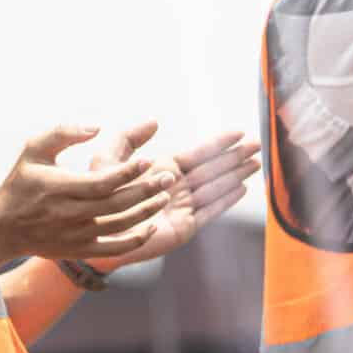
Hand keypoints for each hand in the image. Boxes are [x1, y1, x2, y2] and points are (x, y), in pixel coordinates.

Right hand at [0, 120, 174, 265]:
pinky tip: (153, 225)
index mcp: (59, 188)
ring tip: (165, 195)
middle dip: (146, 190)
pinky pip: (114, 249)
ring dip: (146, 211)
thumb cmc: (21, 182)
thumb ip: (63, 133)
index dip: (127, 173)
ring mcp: (76, 235)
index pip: (101, 182)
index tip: (149, 160)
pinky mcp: (80, 250)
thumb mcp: (33, 150)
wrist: (2, 228)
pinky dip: (137, 240)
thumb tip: (97, 127)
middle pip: (116, 204)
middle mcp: (69, 214)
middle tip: (169, 177)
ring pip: (120, 226)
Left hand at [89, 127, 262, 271]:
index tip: (239, 132)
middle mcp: (176, 187)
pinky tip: (242, 188)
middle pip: (213, 168)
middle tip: (259, 144)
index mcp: (163, 169)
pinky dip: (227, 200)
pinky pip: (210, 211)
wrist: (93, 232)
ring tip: (257, 163)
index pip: (198, 153)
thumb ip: (128, 138)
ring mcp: (182, 207)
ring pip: (216, 187)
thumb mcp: (108, 159)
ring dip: (237, 175)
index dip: (219, 143)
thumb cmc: (95, 196)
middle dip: (236, 156)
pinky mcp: (184, 227)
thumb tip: (155, 121)